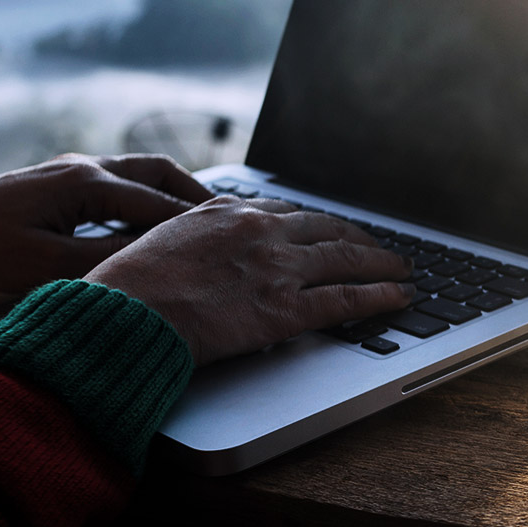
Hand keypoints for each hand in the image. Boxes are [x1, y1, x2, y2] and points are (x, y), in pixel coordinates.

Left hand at [0, 153, 213, 291]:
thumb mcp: (50, 264)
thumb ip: (110, 256)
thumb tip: (158, 256)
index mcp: (87, 183)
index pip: (159, 204)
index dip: (196, 223)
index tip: (230, 238)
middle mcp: (84, 166)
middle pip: (158, 171)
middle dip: (196, 193)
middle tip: (227, 218)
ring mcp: (71, 168)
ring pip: (140, 171)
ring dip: (172, 191)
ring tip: (198, 218)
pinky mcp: (59, 178)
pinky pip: (118, 179)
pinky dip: (145, 195)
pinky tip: (150, 220)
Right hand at [86, 197, 414, 365]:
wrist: (124, 315)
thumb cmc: (128, 287)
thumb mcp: (162, 240)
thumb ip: (198, 236)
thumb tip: (212, 246)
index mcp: (227, 213)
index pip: (286, 211)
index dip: (316, 223)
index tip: (330, 229)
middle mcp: (260, 232)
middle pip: (327, 229)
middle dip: (359, 237)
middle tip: (379, 246)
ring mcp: (278, 268)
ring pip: (347, 258)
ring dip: (383, 263)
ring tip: (403, 268)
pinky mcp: (287, 308)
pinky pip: (348, 298)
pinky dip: (381, 296)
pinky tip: (400, 297)